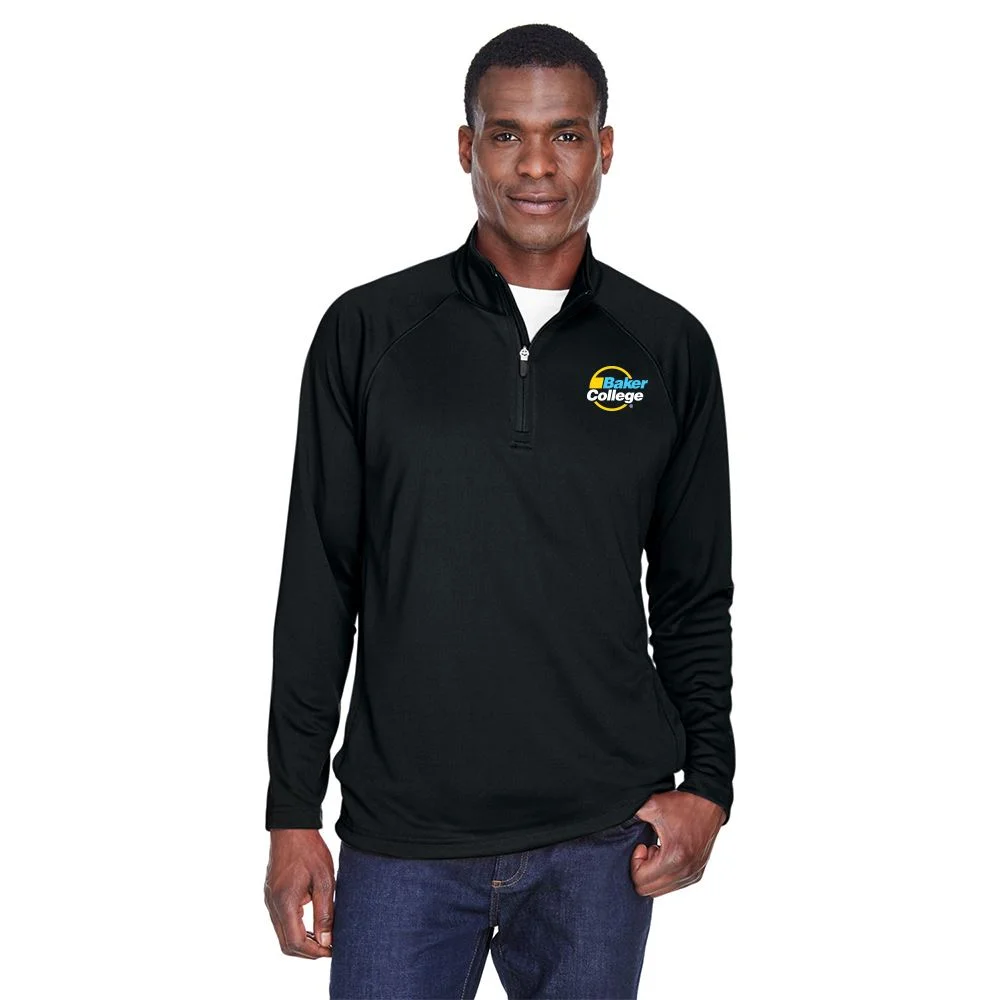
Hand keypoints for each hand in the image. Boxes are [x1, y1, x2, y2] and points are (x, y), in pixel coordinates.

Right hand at [264, 829, 335, 957]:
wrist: (292, 827)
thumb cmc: (310, 851)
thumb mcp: (324, 880)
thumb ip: (324, 913)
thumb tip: (326, 941)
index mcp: (284, 903)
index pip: (295, 943)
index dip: (314, 952)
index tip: (331, 950)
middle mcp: (272, 905)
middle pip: (286, 944)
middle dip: (308, 951)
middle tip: (329, 947)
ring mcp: (269, 900)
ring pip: (282, 934)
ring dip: (301, 941)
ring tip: (323, 937)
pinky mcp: (271, 894)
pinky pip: (281, 921)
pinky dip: (295, 928)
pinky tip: (312, 923)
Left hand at [629, 789, 724, 897]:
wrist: (708, 803)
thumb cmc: (681, 804)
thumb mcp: (652, 806)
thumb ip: (631, 816)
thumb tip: (612, 822)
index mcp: (674, 857)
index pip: (641, 881)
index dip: (635, 862)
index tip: (641, 845)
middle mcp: (685, 871)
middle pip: (649, 890)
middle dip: (642, 871)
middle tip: (648, 849)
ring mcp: (693, 875)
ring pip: (660, 891)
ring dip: (653, 874)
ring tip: (657, 851)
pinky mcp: (697, 875)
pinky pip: (672, 886)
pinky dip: (664, 875)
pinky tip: (666, 855)